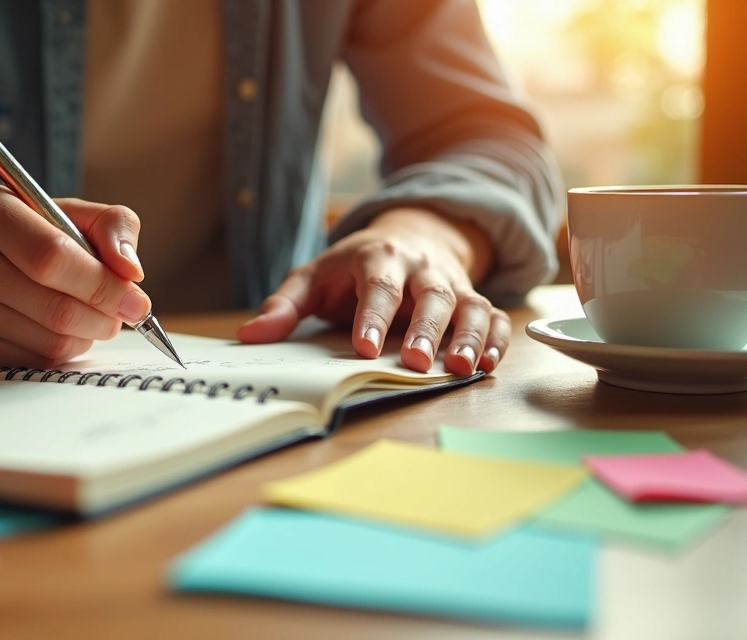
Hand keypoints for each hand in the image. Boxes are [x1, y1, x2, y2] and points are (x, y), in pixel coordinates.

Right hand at [0, 185, 149, 367]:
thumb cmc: (11, 239)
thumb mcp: (55, 211)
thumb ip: (106, 225)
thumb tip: (131, 270)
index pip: (54, 256)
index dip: (104, 282)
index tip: (136, 296)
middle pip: (55, 305)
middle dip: (104, 314)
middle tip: (124, 313)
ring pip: (49, 339)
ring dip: (87, 335)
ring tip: (91, 319)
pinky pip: (33, 361)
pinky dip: (62, 350)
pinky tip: (61, 332)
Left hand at [236, 208, 508, 374]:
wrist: (409, 236)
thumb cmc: (352, 267)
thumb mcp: (313, 277)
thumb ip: (284, 306)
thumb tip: (250, 335)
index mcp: (377, 257)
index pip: (377, 285)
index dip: (372, 316)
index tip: (364, 347)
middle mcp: (420, 268)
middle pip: (430, 295)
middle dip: (425, 329)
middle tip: (417, 363)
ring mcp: (451, 284)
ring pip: (469, 305)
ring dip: (469, 336)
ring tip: (461, 368)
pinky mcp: (473, 299)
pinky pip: (493, 316)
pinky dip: (497, 339)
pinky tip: (488, 365)